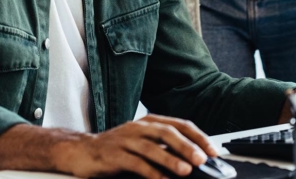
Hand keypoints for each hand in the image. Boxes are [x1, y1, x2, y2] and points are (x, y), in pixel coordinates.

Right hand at [56, 114, 218, 178]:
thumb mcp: (143, 144)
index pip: (180, 124)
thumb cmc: (117, 149)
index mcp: (149, 122)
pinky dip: (150, 172)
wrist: (82, 151)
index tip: (213, 151)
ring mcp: (125, 140)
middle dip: (187, 146)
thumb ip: (165, 149)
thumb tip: (194, 160)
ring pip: (151, 147)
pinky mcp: (113, 155)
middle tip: (202, 159)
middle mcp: (138, 127)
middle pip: (167, 132)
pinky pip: (134, 163)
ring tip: (185, 170)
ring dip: (170, 159)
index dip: (198, 137)